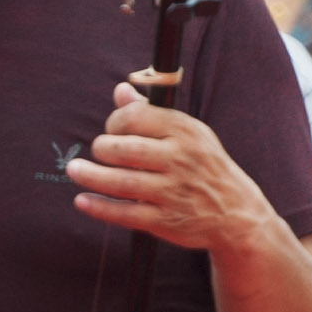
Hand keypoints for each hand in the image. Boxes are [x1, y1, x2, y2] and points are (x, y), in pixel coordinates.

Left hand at [66, 80, 275, 255]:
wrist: (237, 212)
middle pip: (124, 149)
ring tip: (74, 170)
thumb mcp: (189, 133)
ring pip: (120, 183)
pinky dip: (100, 207)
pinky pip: (124, 214)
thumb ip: (151, 112)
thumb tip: (120, 90)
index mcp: (184, 131)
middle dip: (102, 148)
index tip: (112, 130)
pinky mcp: (165, 221)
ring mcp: (172, 192)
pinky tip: (82, 200)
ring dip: (90, 175)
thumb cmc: (205, 166)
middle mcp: (179, 160)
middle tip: (99, 150)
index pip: (134, 118)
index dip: (114, 122)